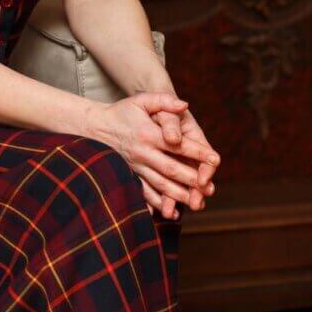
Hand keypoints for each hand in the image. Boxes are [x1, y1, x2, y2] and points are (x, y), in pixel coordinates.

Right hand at [88, 92, 217, 218]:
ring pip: (160, 184)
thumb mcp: (141, 100)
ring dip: (179, 195)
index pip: (178, 145)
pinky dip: (157, 203)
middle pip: (171, 169)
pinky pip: (144, 192)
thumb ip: (164, 100)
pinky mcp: (130, 175)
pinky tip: (170, 212)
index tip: (215, 159)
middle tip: (210, 188)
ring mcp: (135, 166)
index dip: (198, 152)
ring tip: (197, 202)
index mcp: (148, 134)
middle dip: (192, 180)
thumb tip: (185, 105)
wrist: (96, 127)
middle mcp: (142, 152)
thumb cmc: (123, 112)